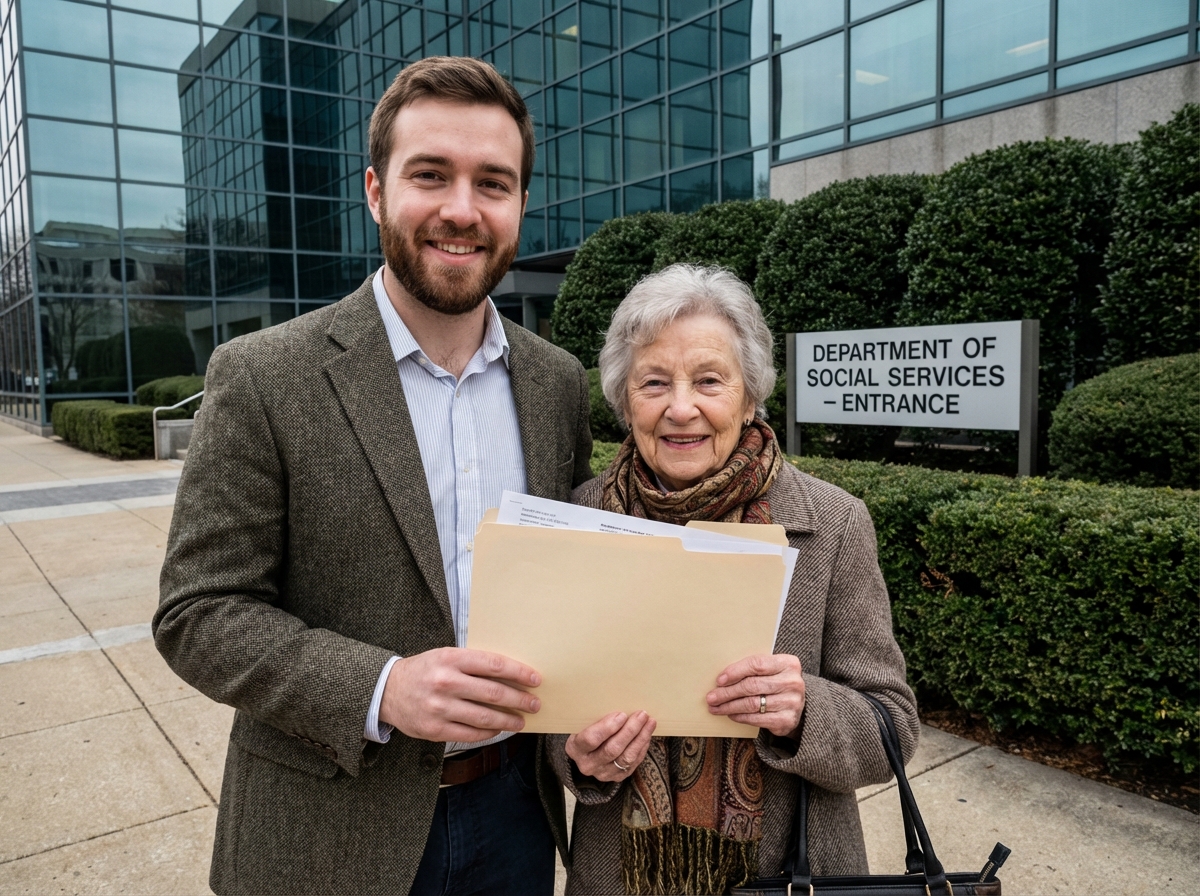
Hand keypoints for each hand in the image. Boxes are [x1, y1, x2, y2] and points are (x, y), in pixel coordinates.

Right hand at [379, 647, 541, 742]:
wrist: (387, 690)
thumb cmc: (424, 670)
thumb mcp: (446, 656)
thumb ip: (473, 664)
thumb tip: (511, 674)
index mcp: (450, 658)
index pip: (493, 664)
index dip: (518, 672)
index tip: (535, 679)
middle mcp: (445, 682)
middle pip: (493, 693)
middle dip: (520, 700)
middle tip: (535, 704)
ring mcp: (439, 708)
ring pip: (484, 717)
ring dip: (508, 720)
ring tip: (521, 721)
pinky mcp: (434, 729)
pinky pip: (470, 734)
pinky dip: (488, 732)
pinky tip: (498, 729)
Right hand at [565, 711, 656, 781]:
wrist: (586, 752)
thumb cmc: (586, 731)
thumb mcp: (584, 723)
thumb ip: (596, 718)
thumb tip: (620, 704)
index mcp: (575, 748)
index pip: (591, 739)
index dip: (608, 727)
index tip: (622, 714)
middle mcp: (588, 764)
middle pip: (612, 749)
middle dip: (630, 730)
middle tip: (641, 715)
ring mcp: (603, 773)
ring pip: (626, 757)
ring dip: (640, 738)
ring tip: (650, 722)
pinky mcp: (617, 777)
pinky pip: (633, 763)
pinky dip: (642, 747)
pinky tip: (647, 734)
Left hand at [706, 654, 805, 738]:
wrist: (797, 704)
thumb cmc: (776, 682)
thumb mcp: (770, 670)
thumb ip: (752, 669)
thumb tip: (721, 678)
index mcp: (788, 664)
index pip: (757, 664)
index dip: (735, 671)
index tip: (719, 680)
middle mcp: (793, 682)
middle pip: (752, 686)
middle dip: (727, 692)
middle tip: (711, 697)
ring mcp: (792, 702)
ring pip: (752, 704)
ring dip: (730, 706)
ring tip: (716, 707)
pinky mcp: (787, 720)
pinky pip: (757, 718)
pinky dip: (740, 717)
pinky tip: (731, 714)